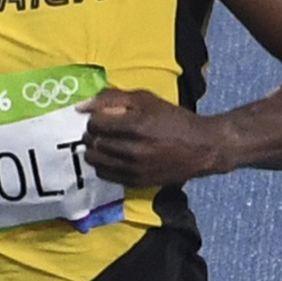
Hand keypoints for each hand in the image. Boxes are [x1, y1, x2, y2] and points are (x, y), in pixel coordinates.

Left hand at [79, 87, 227, 188]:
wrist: (201, 148)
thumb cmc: (173, 119)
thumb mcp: (146, 99)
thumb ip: (112, 98)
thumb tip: (81, 106)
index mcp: (136, 126)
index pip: (95, 124)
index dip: (95, 119)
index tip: (103, 118)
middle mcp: (133, 150)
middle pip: (93, 143)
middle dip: (94, 134)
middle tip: (104, 131)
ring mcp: (134, 169)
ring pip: (95, 161)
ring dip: (96, 150)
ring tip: (106, 144)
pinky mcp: (136, 182)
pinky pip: (105, 175)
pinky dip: (104, 165)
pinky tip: (114, 157)